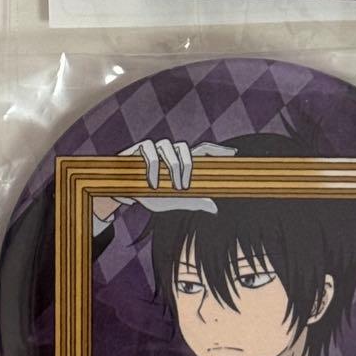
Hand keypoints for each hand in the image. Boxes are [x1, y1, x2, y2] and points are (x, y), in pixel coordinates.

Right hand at [93, 138, 235, 221]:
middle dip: (188, 166)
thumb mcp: (173, 201)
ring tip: (171, 186)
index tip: (233, 154)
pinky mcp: (138, 148)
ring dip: (172, 167)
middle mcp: (169, 151)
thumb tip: (215, 208)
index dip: (217, 150)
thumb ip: (193, 202)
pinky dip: (153, 168)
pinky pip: (150, 152)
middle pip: (186, 148)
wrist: (122, 195)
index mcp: (180, 161)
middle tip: (185, 186)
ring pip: (169, 147)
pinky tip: (153, 183)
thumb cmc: (149, 195)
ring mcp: (154, 148)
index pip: (202, 150)